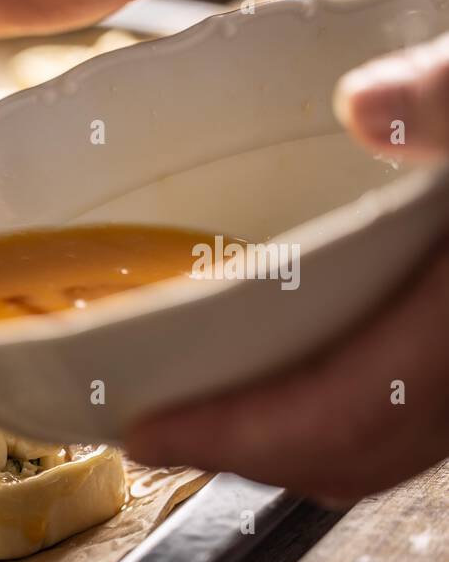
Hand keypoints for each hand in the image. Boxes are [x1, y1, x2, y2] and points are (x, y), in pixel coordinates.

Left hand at [126, 33, 448, 504]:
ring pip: (386, 455)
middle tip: (160, 434)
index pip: (341, 413)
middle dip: (244, 456)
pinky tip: (300, 391)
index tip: (147, 432)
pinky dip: (340, 427)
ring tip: (210, 423)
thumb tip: (366, 105)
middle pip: (351, 456)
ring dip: (288, 451)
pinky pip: (414, 429)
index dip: (233, 437)